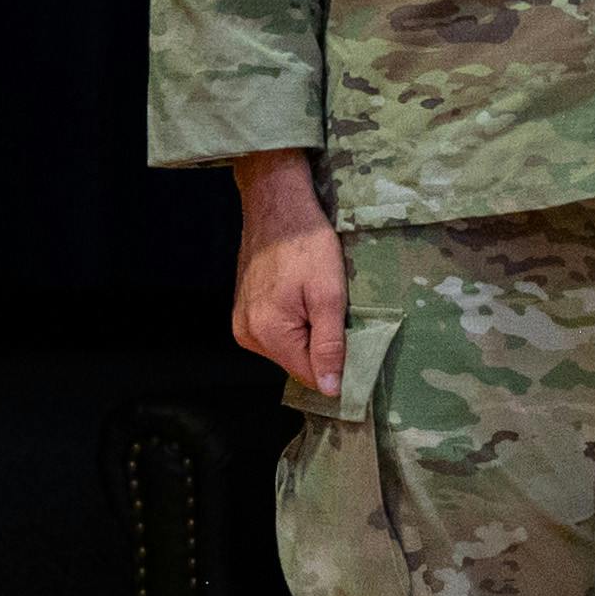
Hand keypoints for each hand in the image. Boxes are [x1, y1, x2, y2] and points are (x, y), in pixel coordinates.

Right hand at [228, 149, 344, 394]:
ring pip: (287, 348)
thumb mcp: (329, 294)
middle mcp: (248, 335)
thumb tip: (330, 390)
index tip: (352, 341)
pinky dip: (293, 322)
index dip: (337, 366)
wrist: (276, 206)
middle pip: (297, 363)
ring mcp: (242, 323)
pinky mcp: (243, 311)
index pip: (310, 376)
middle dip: (321, 346)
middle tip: (333, 310)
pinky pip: (275, 333)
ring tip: (315, 299)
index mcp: (268, 333)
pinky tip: (300, 296)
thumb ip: (329, 345)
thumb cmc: (306, 244)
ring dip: (308, 333)